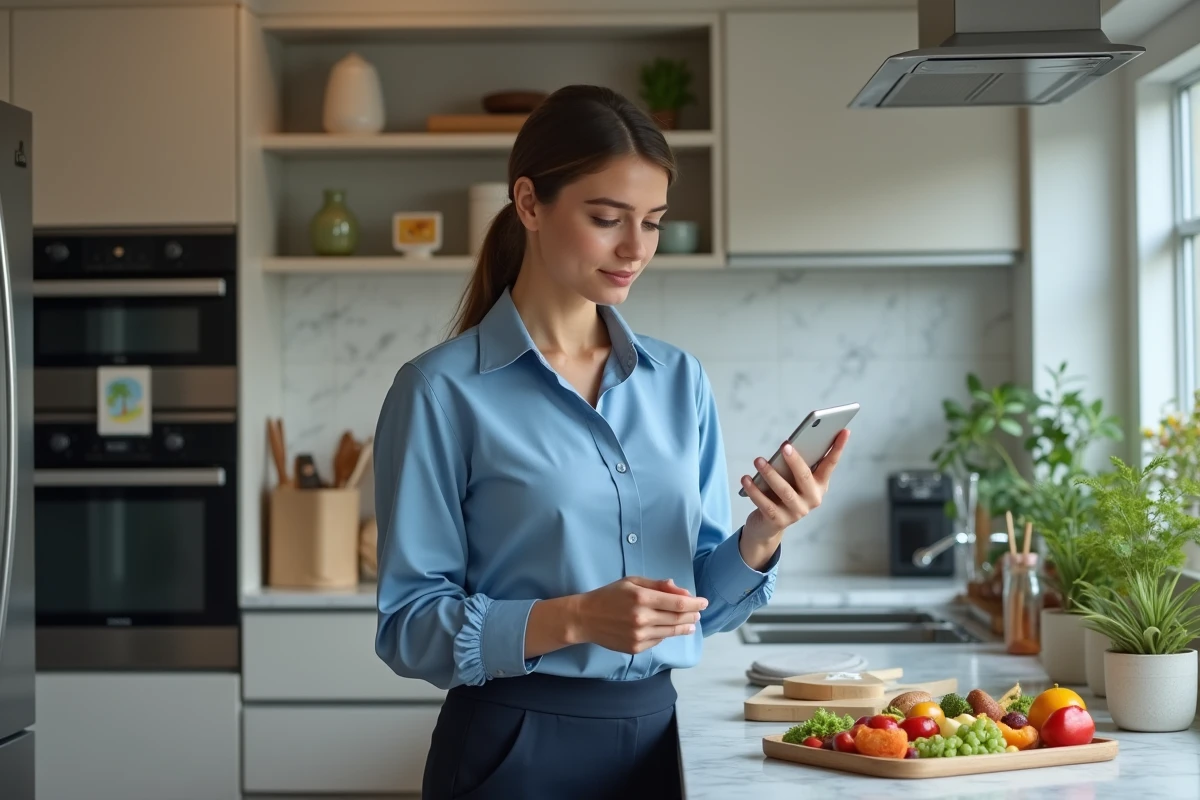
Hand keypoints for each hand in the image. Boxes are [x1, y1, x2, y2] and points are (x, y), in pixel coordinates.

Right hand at [569, 577, 707, 653]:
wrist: (585, 618)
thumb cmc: (609, 596)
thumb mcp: (632, 582)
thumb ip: (658, 585)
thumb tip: (682, 590)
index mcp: (641, 598)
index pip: (678, 602)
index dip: (694, 603)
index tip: (704, 602)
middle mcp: (642, 618)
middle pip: (677, 619)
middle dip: (692, 615)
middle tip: (699, 613)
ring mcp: (639, 635)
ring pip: (670, 632)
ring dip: (684, 627)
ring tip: (690, 624)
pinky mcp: (636, 648)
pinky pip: (658, 641)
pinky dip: (666, 634)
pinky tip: (669, 629)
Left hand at [740, 429, 849, 539]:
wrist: (767, 525)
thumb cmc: (781, 494)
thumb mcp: (791, 479)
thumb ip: (794, 465)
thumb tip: (789, 445)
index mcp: (819, 485)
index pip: (830, 465)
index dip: (838, 448)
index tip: (844, 431)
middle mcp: (812, 499)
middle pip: (805, 478)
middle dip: (795, 461)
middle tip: (785, 445)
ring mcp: (797, 512)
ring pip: (784, 491)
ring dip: (770, 474)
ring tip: (758, 460)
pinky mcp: (778, 521)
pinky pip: (765, 504)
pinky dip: (754, 491)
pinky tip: (745, 479)